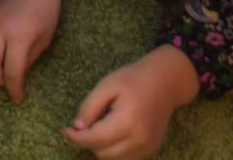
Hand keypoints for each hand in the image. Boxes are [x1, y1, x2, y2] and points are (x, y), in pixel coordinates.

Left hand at [66, 46, 198, 159]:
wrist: (165, 83)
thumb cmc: (134, 79)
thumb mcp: (106, 85)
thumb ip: (89, 107)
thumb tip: (78, 127)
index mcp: (127, 121)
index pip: (95, 140)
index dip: (77, 137)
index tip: (67, 131)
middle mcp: (139, 139)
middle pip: (102, 153)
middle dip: (89, 141)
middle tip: (86, 124)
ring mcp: (148, 147)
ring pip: (114, 159)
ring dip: (102, 147)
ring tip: (103, 126)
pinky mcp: (152, 150)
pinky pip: (126, 158)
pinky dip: (115, 150)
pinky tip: (115, 132)